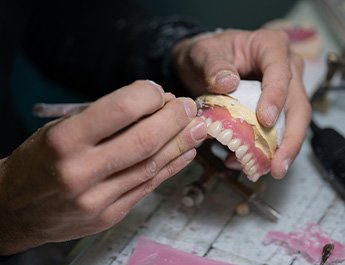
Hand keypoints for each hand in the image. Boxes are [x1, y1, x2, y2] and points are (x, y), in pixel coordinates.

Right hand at [0, 80, 206, 254]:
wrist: (16, 209)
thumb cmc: (38, 161)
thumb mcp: (60, 129)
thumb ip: (104, 119)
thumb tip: (151, 106)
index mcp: (64, 141)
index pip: (120, 109)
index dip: (147, 95)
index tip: (157, 91)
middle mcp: (81, 172)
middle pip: (145, 140)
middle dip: (174, 118)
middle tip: (187, 106)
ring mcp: (97, 199)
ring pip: (152, 165)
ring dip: (181, 143)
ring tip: (197, 127)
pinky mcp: (109, 215)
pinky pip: (148, 186)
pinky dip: (171, 167)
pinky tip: (186, 152)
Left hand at [172, 29, 310, 177]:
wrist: (200, 64)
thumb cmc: (205, 54)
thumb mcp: (203, 54)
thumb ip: (213, 65)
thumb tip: (227, 84)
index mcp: (270, 47)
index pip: (280, 72)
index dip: (275, 97)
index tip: (264, 120)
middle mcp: (284, 69)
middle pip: (296, 104)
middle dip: (290, 137)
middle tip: (278, 164)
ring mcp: (282, 91)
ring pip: (291, 123)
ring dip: (280, 150)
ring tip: (267, 170)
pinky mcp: (273, 109)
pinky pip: (274, 132)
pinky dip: (263, 150)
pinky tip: (247, 163)